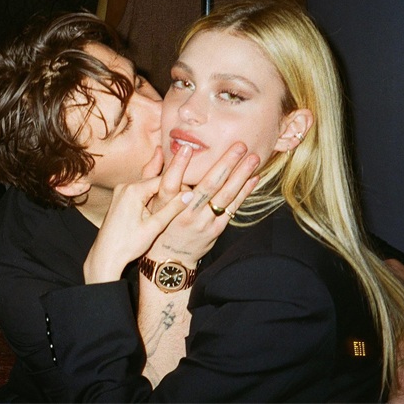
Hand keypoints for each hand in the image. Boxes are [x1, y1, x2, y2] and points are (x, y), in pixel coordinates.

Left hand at [83, 176, 193, 283]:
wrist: (105, 257)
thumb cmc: (128, 245)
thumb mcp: (154, 227)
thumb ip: (172, 208)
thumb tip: (190, 195)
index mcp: (133, 190)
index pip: (163, 180)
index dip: (179, 186)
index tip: (191, 194)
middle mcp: (124, 186)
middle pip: (154, 182)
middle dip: (170, 189)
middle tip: (186, 198)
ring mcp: (120, 192)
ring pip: (147, 187)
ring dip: (160, 193)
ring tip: (175, 202)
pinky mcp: (119, 199)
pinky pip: (139, 193)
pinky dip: (150, 198)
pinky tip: (159, 206)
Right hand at [147, 142, 259, 266]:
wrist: (170, 258)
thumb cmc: (159, 222)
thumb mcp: (150, 200)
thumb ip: (152, 173)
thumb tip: (159, 149)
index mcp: (166, 204)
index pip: (170, 182)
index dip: (178, 165)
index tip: (188, 147)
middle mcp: (186, 213)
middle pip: (208, 186)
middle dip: (225, 164)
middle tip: (239, 146)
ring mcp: (203, 222)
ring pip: (225, 196)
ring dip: (241, 176)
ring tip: (253, 158)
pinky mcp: (216, 229)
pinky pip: (232, 208)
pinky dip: (244, 192)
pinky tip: (253, 178)